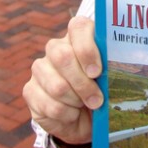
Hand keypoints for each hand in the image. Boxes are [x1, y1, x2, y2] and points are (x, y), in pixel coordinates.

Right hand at [22, 16, 102, 145]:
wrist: (86, 119)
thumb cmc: (103, 92)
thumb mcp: (112, 79)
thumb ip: (113, 69)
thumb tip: (118, 72)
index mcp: (79, 37)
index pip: (78, 27)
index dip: (86, 49)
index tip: (97, 72)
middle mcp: (56, 48)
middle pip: (62, 56)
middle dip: (83, 84)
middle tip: (97, 99)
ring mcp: (40, 68)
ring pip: (57, 85)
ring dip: (76, 101)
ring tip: (85, 106)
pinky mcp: (30, 90)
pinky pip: (48, 105)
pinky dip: (66, 115)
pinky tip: (72, 114)